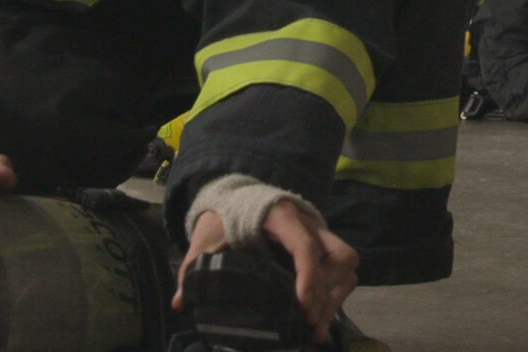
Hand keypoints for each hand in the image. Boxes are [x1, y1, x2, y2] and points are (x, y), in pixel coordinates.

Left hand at [173, 201, 359, 343]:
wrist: (236, 199)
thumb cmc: (226, 217)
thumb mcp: (209, 237)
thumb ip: (195, 265)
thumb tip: (180, 301)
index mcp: (282, 217)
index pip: (306, 245)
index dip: (309, 276)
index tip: (302, 305)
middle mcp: (309, 224)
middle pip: (340, 255)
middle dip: (328, 290)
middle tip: (308, 318)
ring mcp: (319, 237)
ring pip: (346, 265)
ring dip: (335, 298)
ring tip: (315, 328)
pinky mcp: (321, 251)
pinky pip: (342, 274)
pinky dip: (334, 299)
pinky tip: (318, 326)